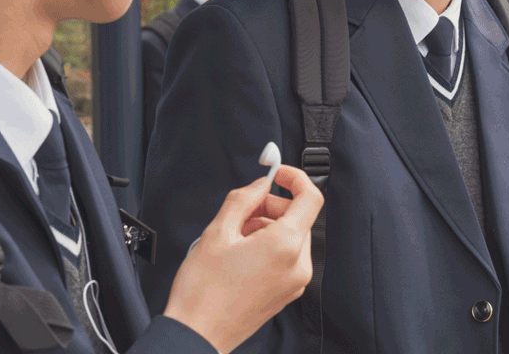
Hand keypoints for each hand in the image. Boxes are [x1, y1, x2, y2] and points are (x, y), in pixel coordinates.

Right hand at [163, 165, 323, 352]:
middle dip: (272, 206)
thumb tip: (259, 186)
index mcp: (285, 246)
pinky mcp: (286, 293)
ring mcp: (294, 282)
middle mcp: (297, 265)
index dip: (295, 178)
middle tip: (244, 208)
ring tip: (235, 235)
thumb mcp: (217, 232)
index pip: (310, 198)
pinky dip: (269, 245)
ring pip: (291, 237)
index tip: (279, 173)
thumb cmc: (203, 293)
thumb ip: (243, 199)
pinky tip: (241, 251)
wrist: (197, 334)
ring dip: (268, 226)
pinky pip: (286, 257)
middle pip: (299, 218)